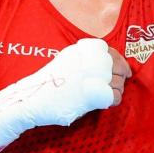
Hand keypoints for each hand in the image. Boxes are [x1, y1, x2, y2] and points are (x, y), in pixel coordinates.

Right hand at [0, 38, 131, 152]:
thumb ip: (84, 59)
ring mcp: (90, 76)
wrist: (32, 99)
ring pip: (118, 82)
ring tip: (109, 94)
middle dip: (121, 75)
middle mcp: (88, 60)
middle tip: (117, 84)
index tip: (121, 69)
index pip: (110, 51)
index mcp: (81, 51)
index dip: (118, 61)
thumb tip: (106, 63)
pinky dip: (113, 100)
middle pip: (118, 66)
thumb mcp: (66, 61)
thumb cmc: (49, 84)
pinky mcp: (92, 94)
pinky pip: (115, 96)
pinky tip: (105, 102)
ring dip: (117, 89)